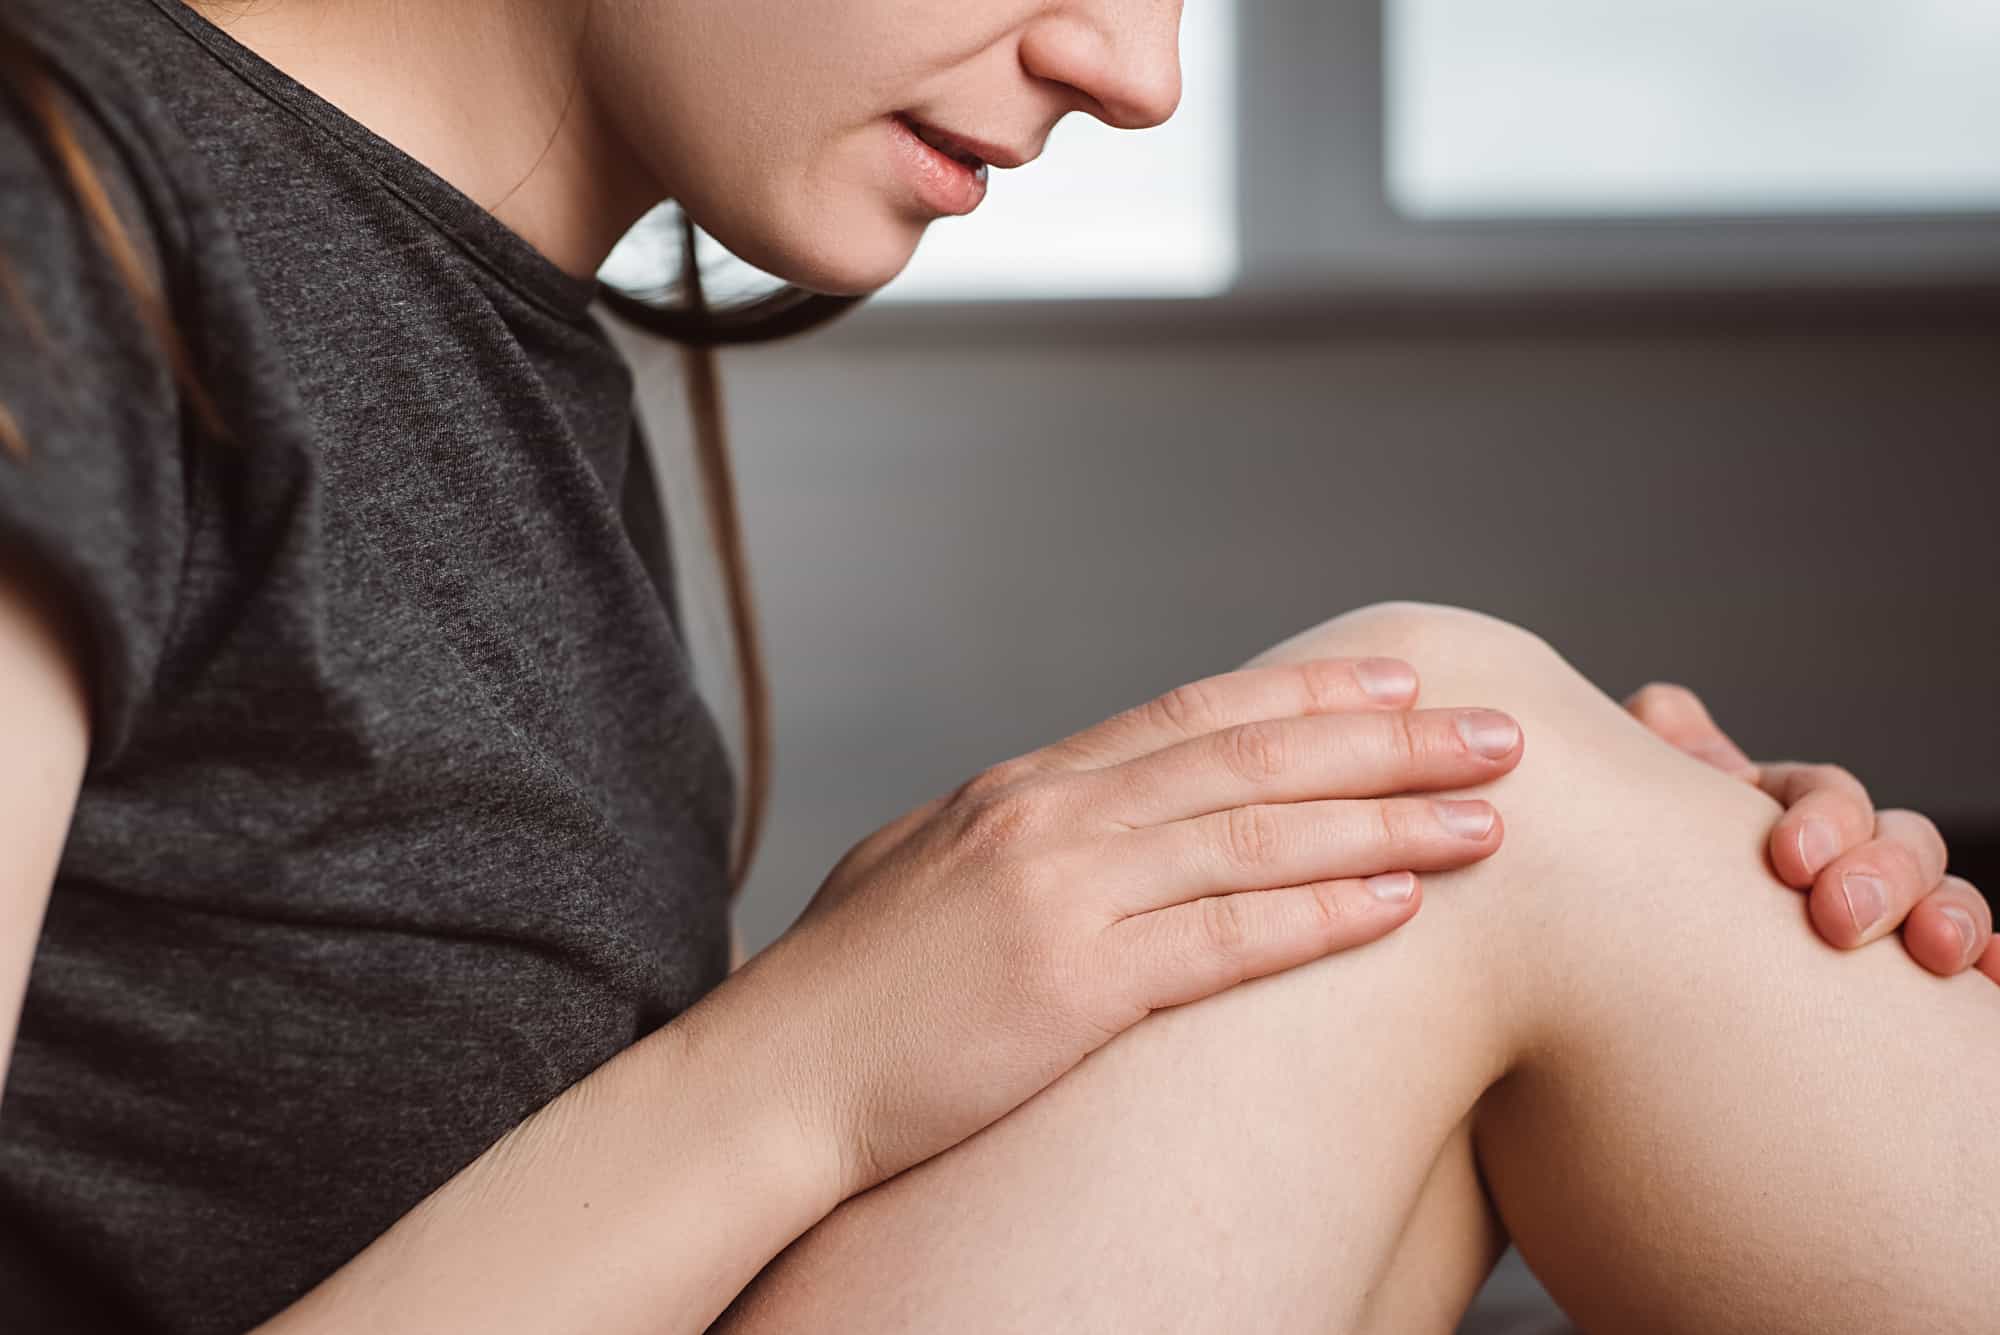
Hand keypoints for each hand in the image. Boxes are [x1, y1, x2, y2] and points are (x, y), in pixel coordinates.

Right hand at [745, 657, 1524, 1200]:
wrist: (771, 1077)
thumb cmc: (845, 990)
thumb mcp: (926, 871)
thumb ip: (1017, 835)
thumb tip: (1083, 818)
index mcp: (1022, 785)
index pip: (1191, 715)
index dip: (1304, 696)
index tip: (1394, 685)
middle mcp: (1051, 817)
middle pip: (1249, 758)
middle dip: (1386, 744)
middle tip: (1494, 729)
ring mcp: (1063, 894)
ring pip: (1257, 836)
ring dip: (1384, 823)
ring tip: (1488, 817)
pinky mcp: (1073, 987)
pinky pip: (1224, 941)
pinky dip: (1319, 916)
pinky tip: (1398, 907)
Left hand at [1625, 682, 1995, 982]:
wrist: (1592, 986)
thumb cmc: (1606, 900)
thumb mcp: (1612, 831)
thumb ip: (1636, 770)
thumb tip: (1660, 711)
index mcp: (1773, 815)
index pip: (1827, 796)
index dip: (1824, 818)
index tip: (1789, 861)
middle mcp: (1837, 865)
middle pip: (1899, 844)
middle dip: (1888, 873)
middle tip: (1842, 919)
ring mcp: (1872, 927)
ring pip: (1941, 902)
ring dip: (1952, 916)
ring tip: (1938, 956)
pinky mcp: (1891, 997)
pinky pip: (1964, 975)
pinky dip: (1992, 966)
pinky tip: (1992, 976)